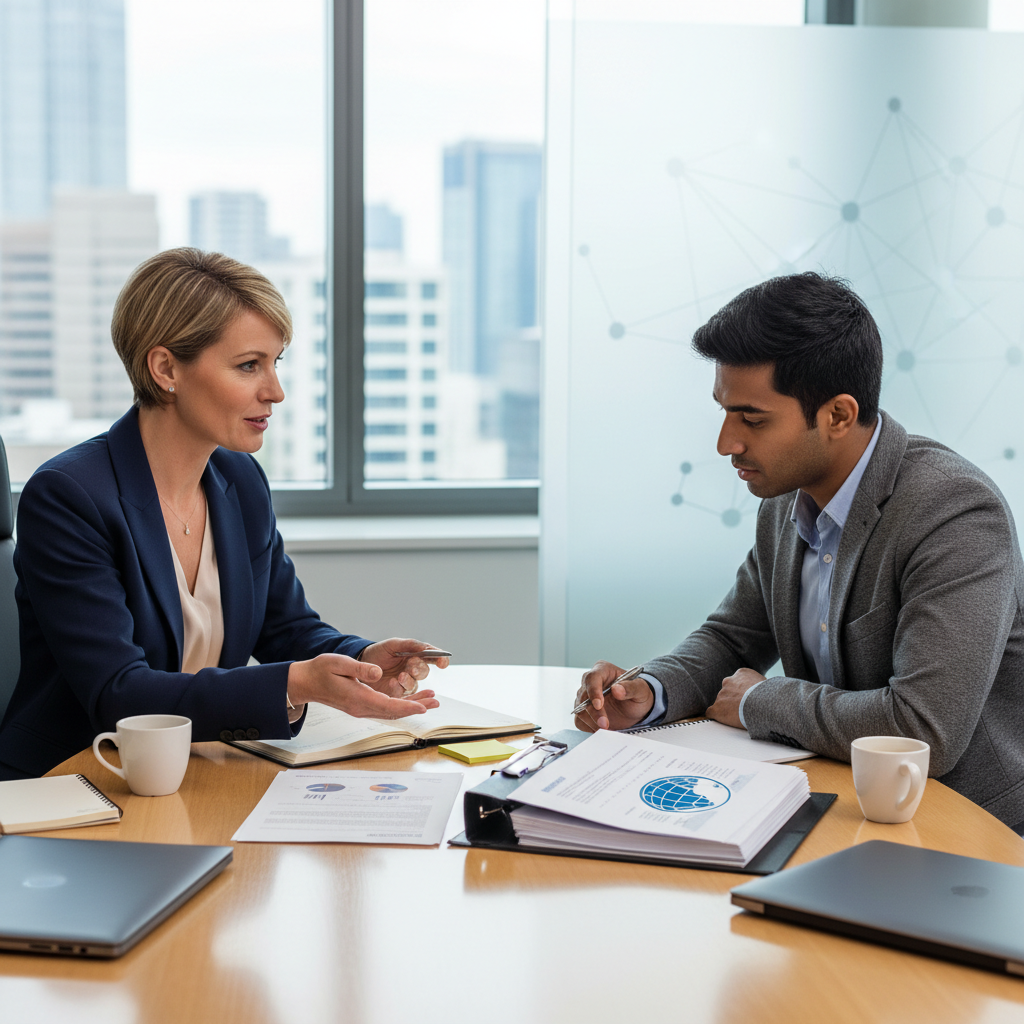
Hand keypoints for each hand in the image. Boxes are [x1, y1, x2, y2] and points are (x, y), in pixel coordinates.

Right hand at [287, 653, 439, 719]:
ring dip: (411, 706)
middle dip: (416, 708)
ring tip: (430, 700)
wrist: (306, 682)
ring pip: (391, 712)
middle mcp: (361, 708)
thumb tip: (378, 672)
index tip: (423, 707)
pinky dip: (400, 705)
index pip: (387, 706)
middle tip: (435, 702)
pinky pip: (385, 709)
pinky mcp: (361, 706)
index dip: (407, 707)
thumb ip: (360, 669)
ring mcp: (361, 709)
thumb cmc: (320, 671)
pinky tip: (411, 699)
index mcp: (357, 698)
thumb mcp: (339, 663)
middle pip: (393, 712)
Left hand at [357, 638, 449, 695]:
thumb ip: (410, 644)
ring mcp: (404, 682)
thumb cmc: (378, 652)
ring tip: (400, 676)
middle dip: (419, 670)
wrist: (361, 663)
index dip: (440, 659)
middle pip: (424, 672)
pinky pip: (402, 694)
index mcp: (414, 656)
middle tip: (411, 667)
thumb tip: (425, 647)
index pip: (432, 658)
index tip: (443, 662)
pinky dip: (398, 688)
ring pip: (414, 684)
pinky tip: (393, 683)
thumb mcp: (392, 644)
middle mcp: (412, 670)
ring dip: (409, 680)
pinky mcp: (395, 693)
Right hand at [573, 661, 653, 731]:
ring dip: (591, 721)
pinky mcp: (585, 711)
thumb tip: (616, 689)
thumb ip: (631, 687)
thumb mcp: (641, 689)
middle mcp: (591, 682)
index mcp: (603, 670)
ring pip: (579, 709)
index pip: (592, 678)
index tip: (599, 705)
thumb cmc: (638, 693)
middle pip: (584, 696)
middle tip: (605, 724)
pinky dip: (589, 727)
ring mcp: (586, 697)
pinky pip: (579, 720)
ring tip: (607, 728)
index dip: (593, 691)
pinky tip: (601, 729)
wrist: (637, 707)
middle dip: (594, 712)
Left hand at [705, 668, 764, 728]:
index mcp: (741, 674)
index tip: (746, 698)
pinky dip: (716, 716)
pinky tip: (721, 721)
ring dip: (727, 708)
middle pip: (728, 691)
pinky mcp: (717, 708)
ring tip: (738, 717)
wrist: (763, 704)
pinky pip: (711, 712)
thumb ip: (759, 685)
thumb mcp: (766, 683)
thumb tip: (767, 692)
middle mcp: (729, 681)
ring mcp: (721, 695)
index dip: (741, 691)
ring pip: (721, 702)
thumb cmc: (770, 696)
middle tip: (742, 708)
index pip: (737, 681)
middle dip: (733, 698)